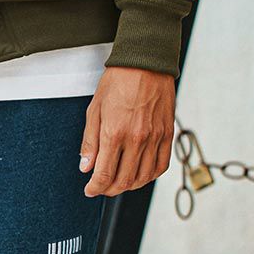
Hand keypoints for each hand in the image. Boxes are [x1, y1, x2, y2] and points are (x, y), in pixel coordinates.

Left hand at [79, 67, 175, 195]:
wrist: (145, 63)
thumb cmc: (117, 82)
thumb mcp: (94, 109)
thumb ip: (90, 142)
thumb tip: (86, 167)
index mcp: (114, 133)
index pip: (104, 174)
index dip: (95, 188)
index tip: (89, 190)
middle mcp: (136, 139)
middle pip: (124, 181)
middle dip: (109, 190)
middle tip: (102, 187)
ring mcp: (154, 138)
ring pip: (143, 177)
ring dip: (129, 186)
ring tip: (119, 182)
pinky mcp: (167, 134)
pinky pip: (161, 165)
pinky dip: (150, 176)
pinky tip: (140, 174)